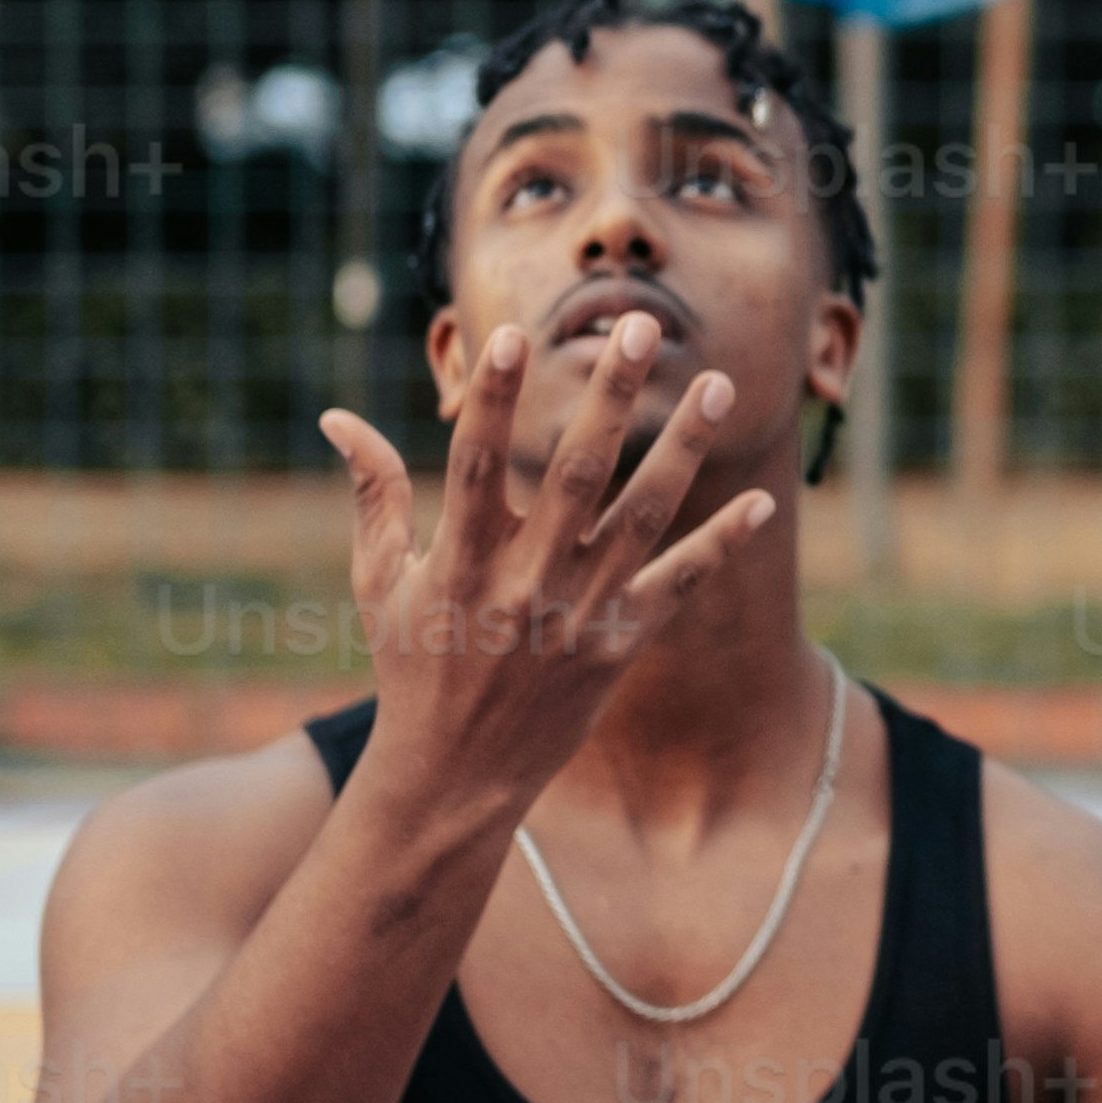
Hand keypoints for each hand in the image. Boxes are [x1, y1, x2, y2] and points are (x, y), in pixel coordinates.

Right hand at [318, 314, 770, 824]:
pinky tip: (765, 503)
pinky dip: (722, 545)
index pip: (475, 464)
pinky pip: (680, 586)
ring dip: (682, 450)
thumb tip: (336, 415)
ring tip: (717, 386)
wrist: (455, 775)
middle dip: (612, 397)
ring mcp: (579, 615)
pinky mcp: (620, 646)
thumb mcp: (378, 581)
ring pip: (643, 518)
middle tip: (644, 327)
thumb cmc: (412, 664)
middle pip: (577, 474)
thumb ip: (373, 494)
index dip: (492, 400)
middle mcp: (524, 583)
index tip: (511, 335)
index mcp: (459, 561)